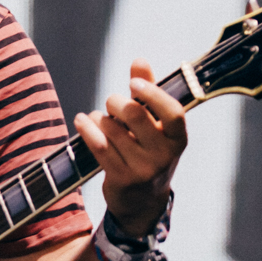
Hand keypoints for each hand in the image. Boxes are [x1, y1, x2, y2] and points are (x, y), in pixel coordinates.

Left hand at [74, 59, 187, 233]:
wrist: (143, 200)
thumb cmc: (149, 150)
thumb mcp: (156, 125)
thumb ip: (148, 92)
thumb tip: (139, 60)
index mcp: (179, 139)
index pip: (173, 112)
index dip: (153, 94)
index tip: (133, 83)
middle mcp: (164, 155)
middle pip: (135, 115)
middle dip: (116, 102)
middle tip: (112, 102)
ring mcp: (143, 169)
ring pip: (112, 129)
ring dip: (100, 118)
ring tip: (99, 119)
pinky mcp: (121, 178)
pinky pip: (98, 145)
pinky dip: (87, 128)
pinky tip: (82, 120)